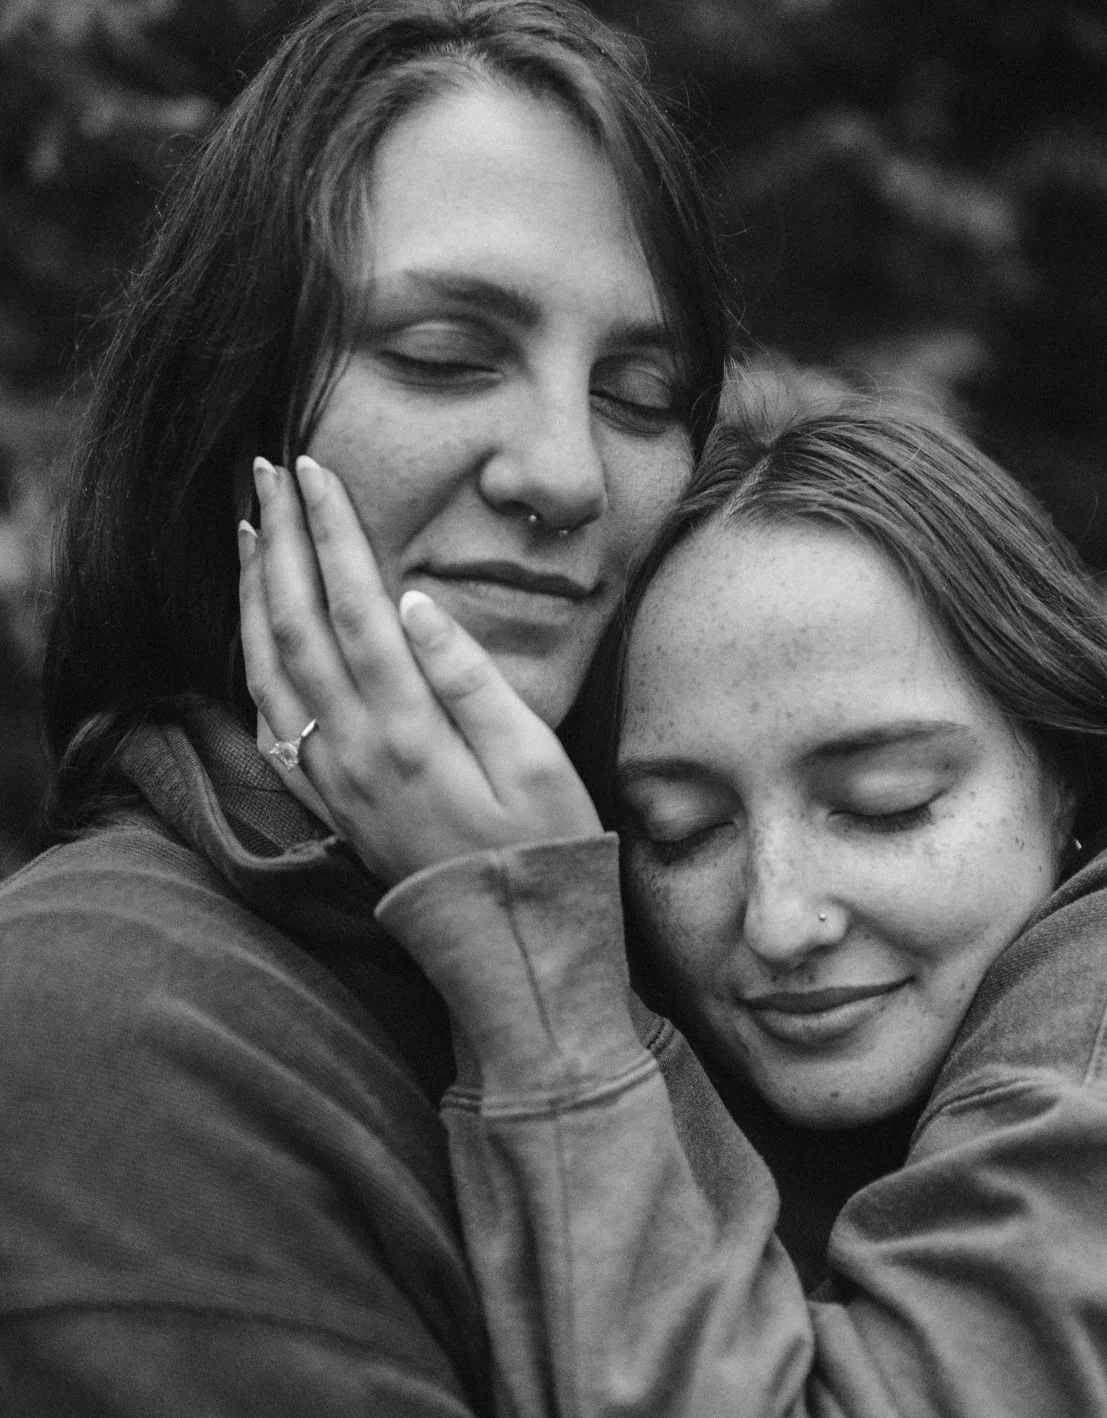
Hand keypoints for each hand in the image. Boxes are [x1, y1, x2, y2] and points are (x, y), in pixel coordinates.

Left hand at [239, 456, 601, 885]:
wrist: (513, 947)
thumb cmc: (545, 848)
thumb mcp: (537, 760)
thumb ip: (472, 679)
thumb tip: (416, 603)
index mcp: (411, 731)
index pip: (356, 608)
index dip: (331, 533)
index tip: (314, 470)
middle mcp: (357, 752)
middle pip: (297, 626)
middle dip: (278, 542)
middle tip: (266, 473)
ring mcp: (335, 782)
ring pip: (268, 670)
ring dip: (253, 594)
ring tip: (249, 532)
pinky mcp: (330, 806)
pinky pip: (268, 726)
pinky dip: (251, 665)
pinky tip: (253, 633)